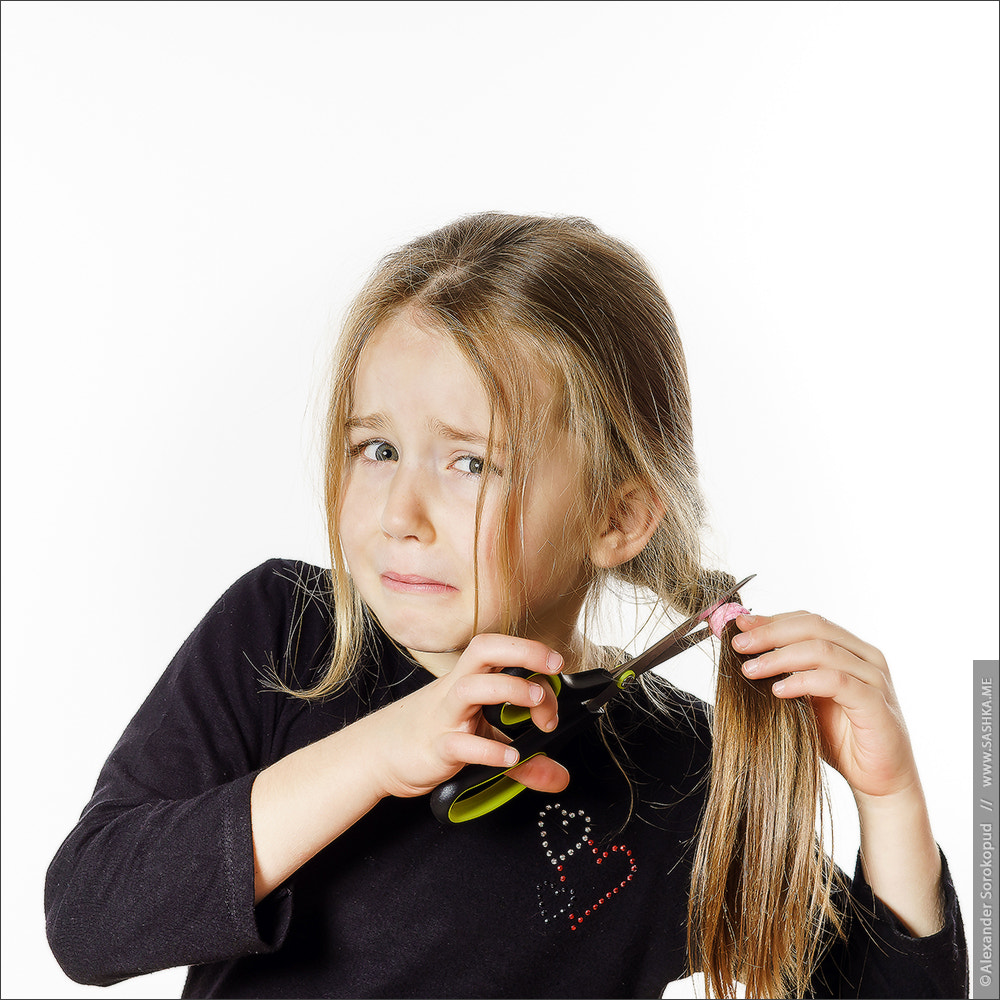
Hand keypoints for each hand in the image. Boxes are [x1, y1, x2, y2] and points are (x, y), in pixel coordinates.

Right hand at [361, 633, 569, 800]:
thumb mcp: (484, 743)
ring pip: (471, 688)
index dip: (532, 653)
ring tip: (536, 704)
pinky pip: (460, 744)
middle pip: (484, 650)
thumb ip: (524, 761)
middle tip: (553, 668)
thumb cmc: (432, 735)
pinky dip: (488, 750)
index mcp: (470, 679)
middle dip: (523, 651)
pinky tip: (510, 757)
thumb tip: (560, 776)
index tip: (558, 669)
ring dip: (508, 690)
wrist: (379, 753)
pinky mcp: (435, 748)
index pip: (502, 651)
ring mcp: (444, 717)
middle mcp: (457, 690)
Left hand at [731, 611, 919, 801]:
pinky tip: (779, 690)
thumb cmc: (839, 739)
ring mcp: (873, 679)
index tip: (739, 626)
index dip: (772, 620)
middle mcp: (865, 658)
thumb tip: (744, 650)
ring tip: (750, 670)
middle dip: (770, 633)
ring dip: (779, 657)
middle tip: (739, 645)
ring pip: (822, 650)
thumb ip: (783, 673)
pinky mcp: (876, 704)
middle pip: (813, 627)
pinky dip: (803, 681)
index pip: (808, 620)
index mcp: (850, 649)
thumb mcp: (804, 699)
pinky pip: (836, 682)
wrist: (879, 781)